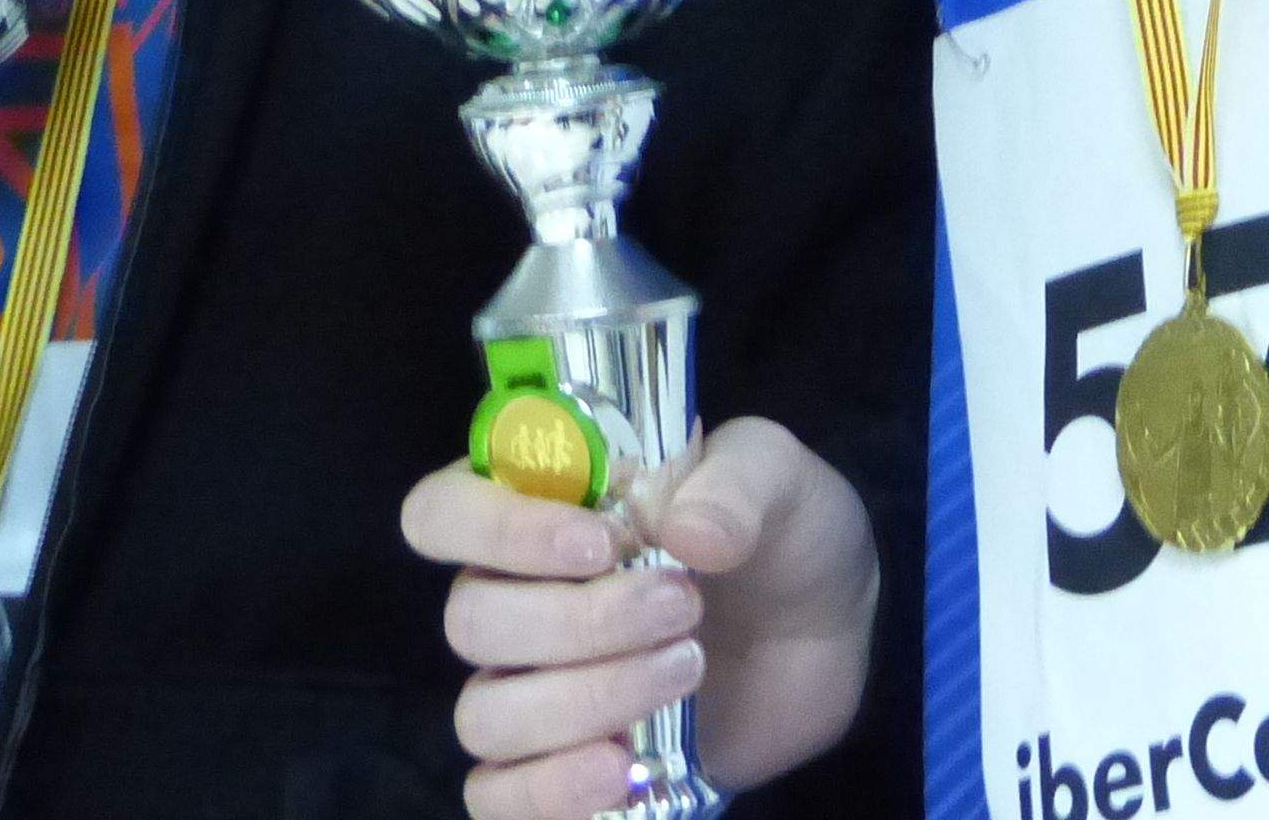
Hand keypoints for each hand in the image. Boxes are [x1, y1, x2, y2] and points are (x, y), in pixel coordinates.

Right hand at [407, 418, 878, 819]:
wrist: (827, 632)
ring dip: (587, 699)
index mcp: (542, 509)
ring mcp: (531, 689)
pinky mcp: (558, 769)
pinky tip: (624, 767)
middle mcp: (516, 597)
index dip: (498, 529)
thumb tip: (685, 530)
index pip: (441, 511)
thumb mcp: (781, 480)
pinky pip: (497, 797)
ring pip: (486, 713)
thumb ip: (737, 484)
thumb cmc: (782, 535)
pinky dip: (551, 791)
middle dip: (580, 621)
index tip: (601, 545)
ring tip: (686, 668)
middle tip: (685, 604)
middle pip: (470, 621)